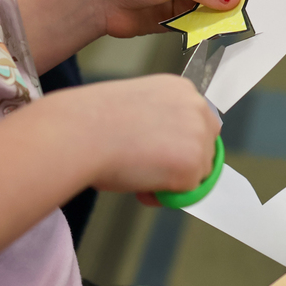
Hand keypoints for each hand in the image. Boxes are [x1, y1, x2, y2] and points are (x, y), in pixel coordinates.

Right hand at [46, 74, 219, 197]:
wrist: (78, 131)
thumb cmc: (91, 121)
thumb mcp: (134, 109)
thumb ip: (157, 124)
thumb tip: (163, 151)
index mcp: (180, 89)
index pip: (198, 122)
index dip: (180, 144)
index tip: (163, 155)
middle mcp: (196, 107)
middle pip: (207, 148)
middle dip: (184, 164)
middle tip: (149, 171)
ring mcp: (198, 136)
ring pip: (197, 173)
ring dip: (171, 181)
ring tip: (136, 174)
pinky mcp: (192, 166)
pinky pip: (186, 193)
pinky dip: (163, 196)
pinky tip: (138, 184)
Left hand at [87, 0, 250, 39]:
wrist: (96, 0)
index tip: (242, 3)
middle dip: (231, 4)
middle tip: (234, 21)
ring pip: (216, 9)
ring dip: (218, 20)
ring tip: (216, 29)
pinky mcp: (179, 17)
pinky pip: (201, 25)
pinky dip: (204, 31)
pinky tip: (202, 34)